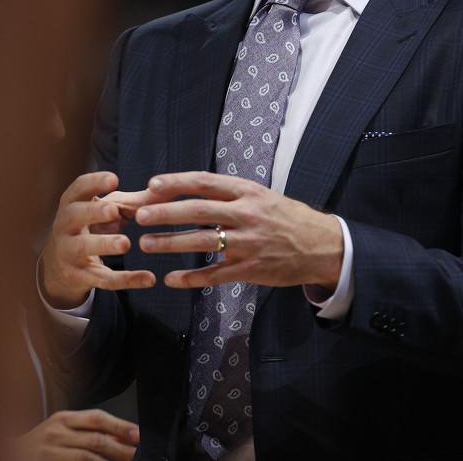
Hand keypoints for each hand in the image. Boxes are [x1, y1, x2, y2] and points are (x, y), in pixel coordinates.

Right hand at [15, 409, 138, 460]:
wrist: (8, 455)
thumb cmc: (40, 443)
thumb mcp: (60, 429)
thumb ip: (86, 430)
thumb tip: (121, 436)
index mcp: (62, 419)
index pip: (96, 418)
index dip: (120, 426)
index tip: (138, 435)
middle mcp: (56, 434)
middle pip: (95, 440)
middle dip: (121, 449)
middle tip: (138, 455)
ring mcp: (49, 453)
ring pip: (86, 458)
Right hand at [40, 171, 154, 308]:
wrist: (60, 265)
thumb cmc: (93, 226)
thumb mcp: (108, 210)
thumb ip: (137, 201)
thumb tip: (169, 188)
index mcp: (73, 203)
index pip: (78, 189)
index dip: (94, 183)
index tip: (114, 180)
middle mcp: (65, 226)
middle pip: (75, 216)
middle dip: (94, 212)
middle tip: (114, 210)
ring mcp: (68, 252)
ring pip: (84, 247)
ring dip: (104, 244)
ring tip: (125, 243)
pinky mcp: (79, 276)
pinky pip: (103, 279)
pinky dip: (126, 280)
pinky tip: (149, 278)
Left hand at [133, 171, 342, 289]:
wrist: (323, 245)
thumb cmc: (287, 218)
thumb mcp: (263, 197)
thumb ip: (231, 195)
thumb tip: (191, 192)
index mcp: (249, 192)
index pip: (206, 182)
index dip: (177, 183)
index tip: (152, 185)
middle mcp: (247, 214)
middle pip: (199, 210)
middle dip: (165, 212)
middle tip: (139, 215)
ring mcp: (249, 243)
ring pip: (203, 242)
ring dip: (171, 243)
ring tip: (146, 244)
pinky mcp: (251, 269)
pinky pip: (216, 274)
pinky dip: (191, 277)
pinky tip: (171, 279)